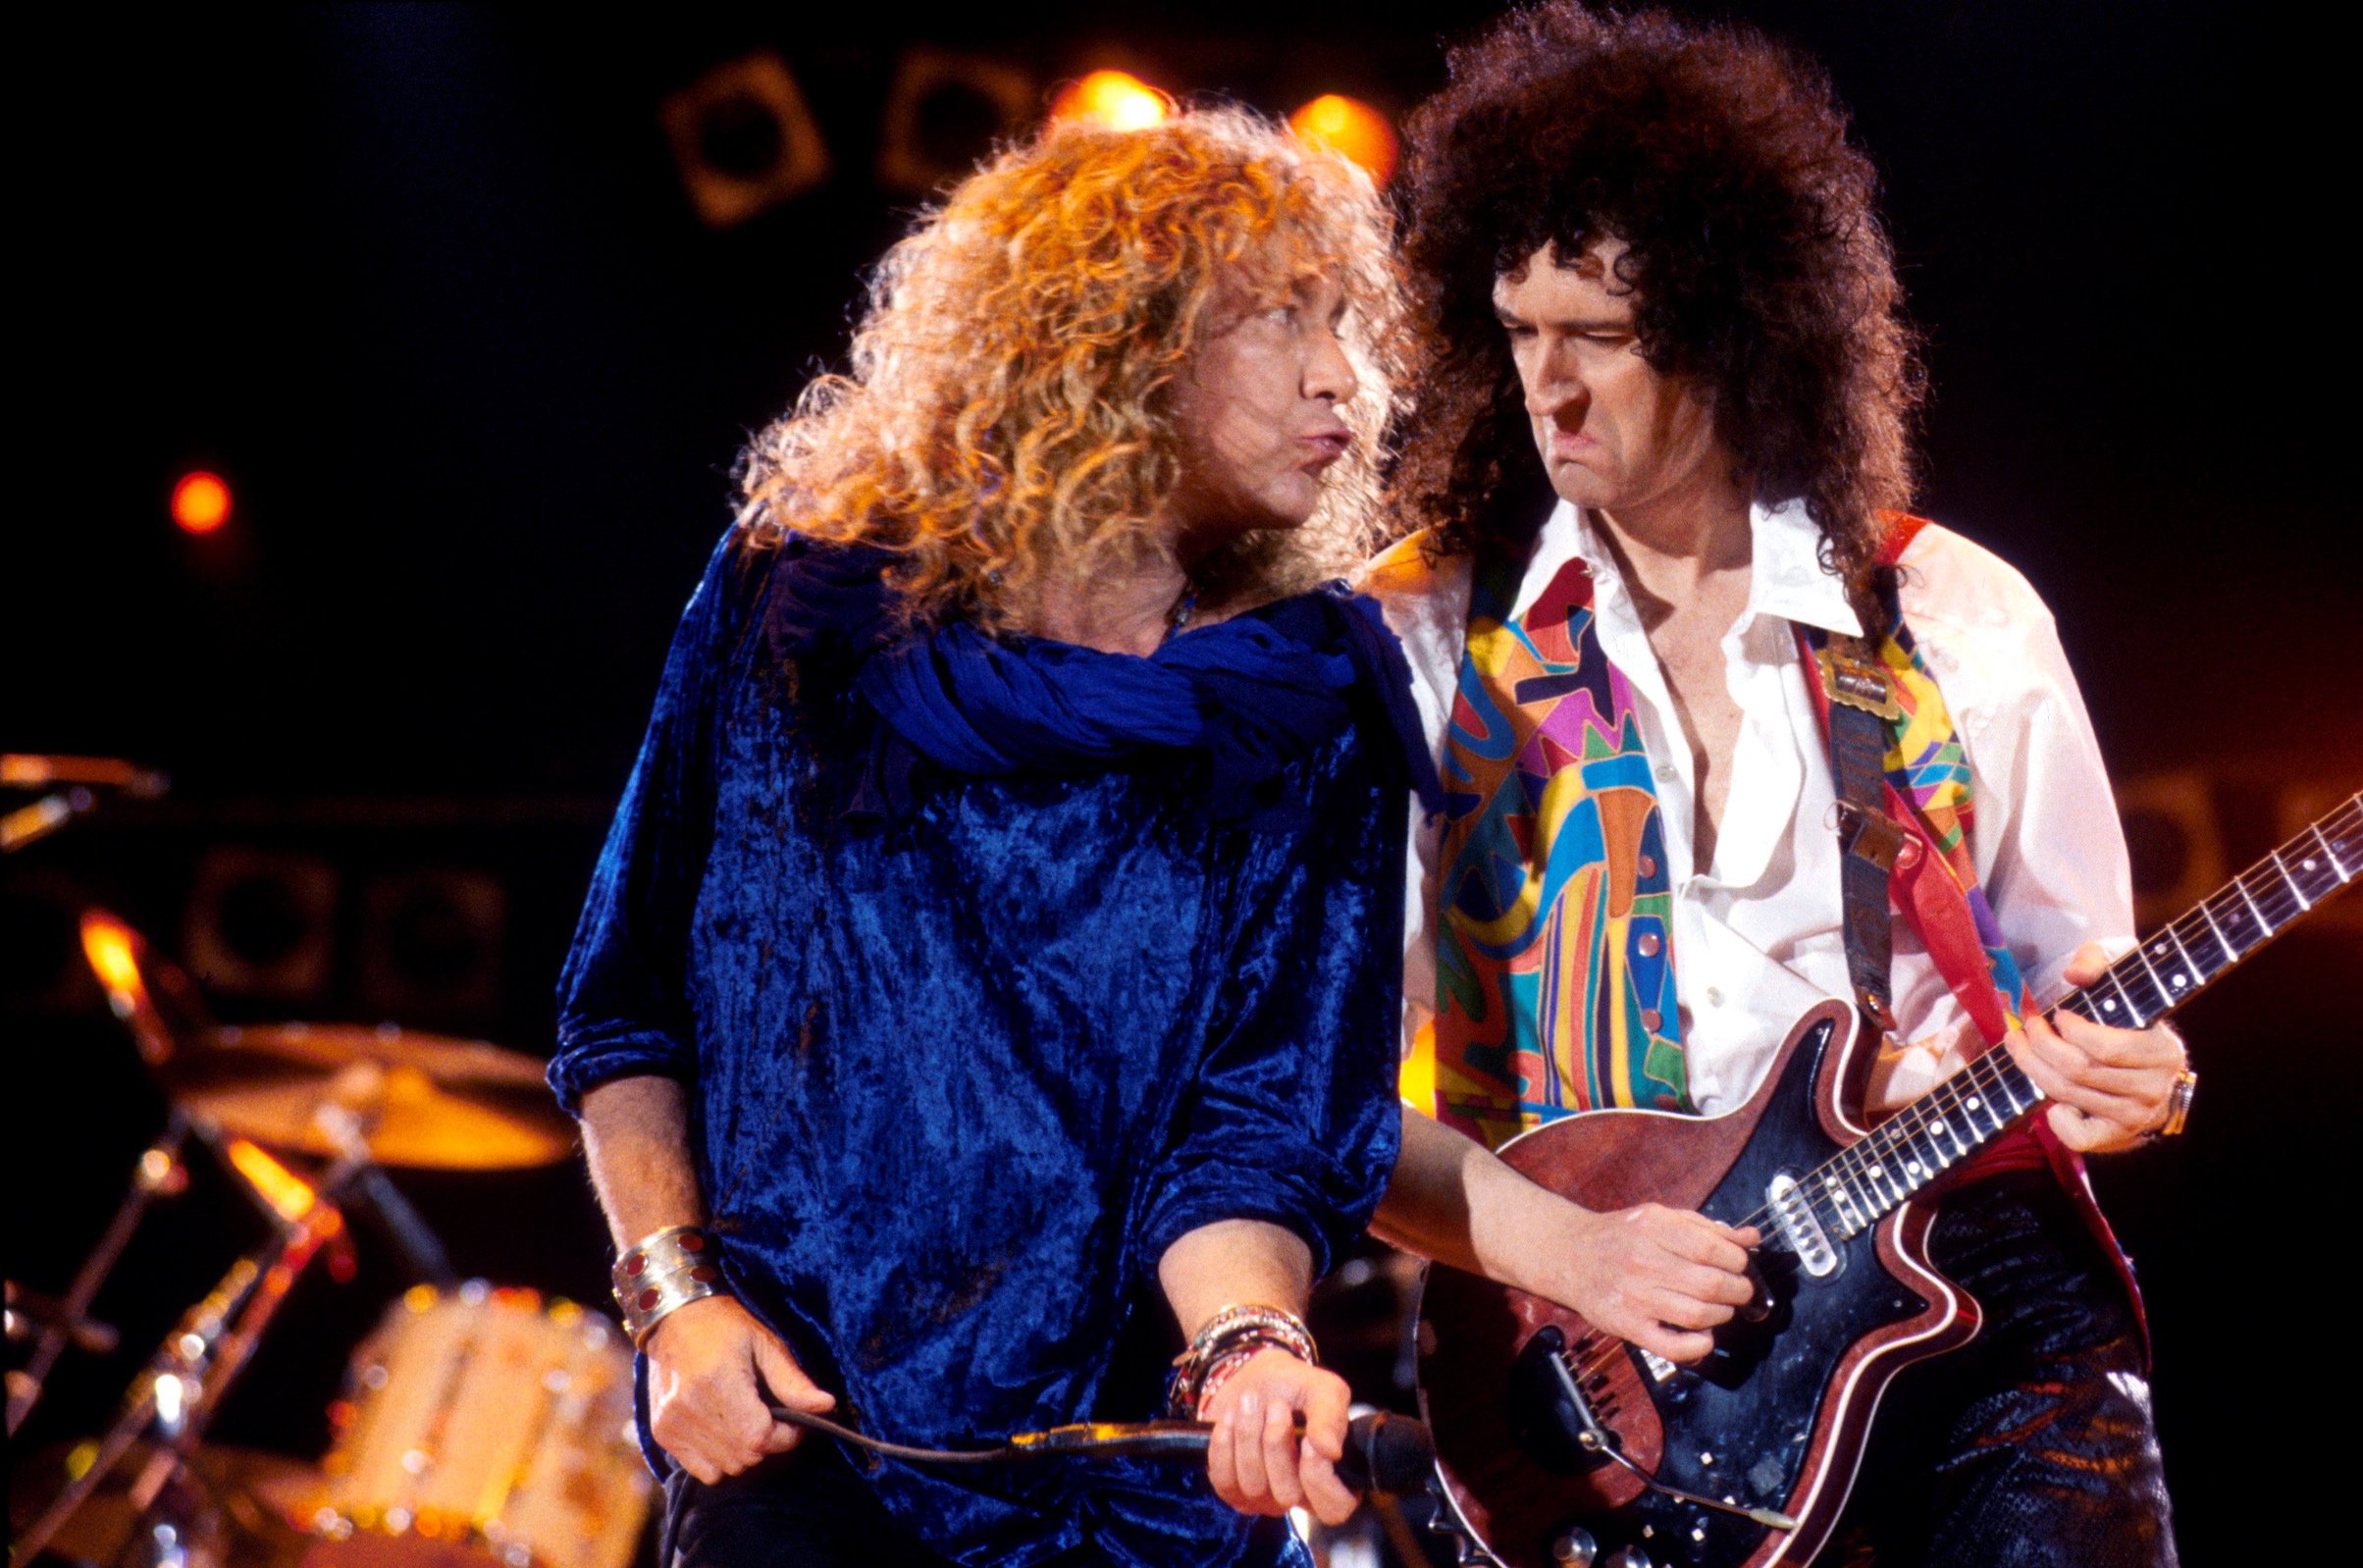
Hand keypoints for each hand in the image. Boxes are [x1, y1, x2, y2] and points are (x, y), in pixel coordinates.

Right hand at [644, 1294, 836, 1482]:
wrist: (673, 1318)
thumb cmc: (724, 1326)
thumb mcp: (765, 1344)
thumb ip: (793, 1381)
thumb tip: (826, 1405)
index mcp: (718, 1384)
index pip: (760, 1438)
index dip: (786, 1437)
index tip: (793, 1422)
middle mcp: (690, 1409)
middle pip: (745, 1457)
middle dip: (768, 1443)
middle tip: (770, 1417)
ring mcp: (672, 1424)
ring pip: (727, 1467)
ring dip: (745, 1452)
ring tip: (746, 1420)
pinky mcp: (663, 1433)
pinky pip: (703, 1470)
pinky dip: (720, 1459)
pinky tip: (724, 1431)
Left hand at [1201, 1348, 1358, 1526]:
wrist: (1251, 1378)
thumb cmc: (1293, 1386)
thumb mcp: (1322, 1389)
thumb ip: (1332, 1416)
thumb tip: (1331, 1451)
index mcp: (1333, 1477)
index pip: (1334, 1507)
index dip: (1319, 1478)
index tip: (1308, 1440)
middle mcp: (1300, 1496)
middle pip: (1287, 1494)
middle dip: (1276, 1444)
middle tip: (1276, 1405)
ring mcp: (1265, 1498)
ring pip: (1253, 1486)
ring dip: (1248, 1436)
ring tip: (1250, 1401)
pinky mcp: (1232, 1491)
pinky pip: (1224, 1480)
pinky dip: (1224, 1443)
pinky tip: (1230, 1418)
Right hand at [1537, 1202, 1759, 1365]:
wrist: (1570, 1256)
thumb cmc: (1621, 1236)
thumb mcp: (1659, 1218)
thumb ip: (1705, 1228)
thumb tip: (1750, 1238)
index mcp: (1653, 1227)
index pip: (1712, 1248)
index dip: (1738, 1260)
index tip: (1740, 1265)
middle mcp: (1643, 1260)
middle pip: (1711, 1283)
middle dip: (1738, 1289)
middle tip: (1740, 1290)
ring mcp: (1634, 1296)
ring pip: (1698, 1314)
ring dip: (1723, 1314)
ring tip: (1721, 1308)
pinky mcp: (1627, 1325)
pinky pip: (1672, 1347)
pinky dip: (1698, 1346)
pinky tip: (1704, 1336)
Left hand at [2007, 941, 2188, 1154]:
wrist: (2158, 1069)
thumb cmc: (2132, 1017)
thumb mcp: (2124, 975)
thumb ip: (2099, 962)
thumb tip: (2074, 973)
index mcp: (2162, 1051)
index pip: (2106, 1049)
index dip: (2070, 1031)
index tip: (2056, 1015)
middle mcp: (2153, 1088)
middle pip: (2079, 1071)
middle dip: (2040, 1046)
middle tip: (2025, 1028)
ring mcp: (2136, 1116)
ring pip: (2070, 1095)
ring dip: (2034, 1069)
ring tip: (2020, 1046)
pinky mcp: (2118, 1137)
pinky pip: (2080, 1138)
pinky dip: (2056, 1119)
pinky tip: (2049, 1099)